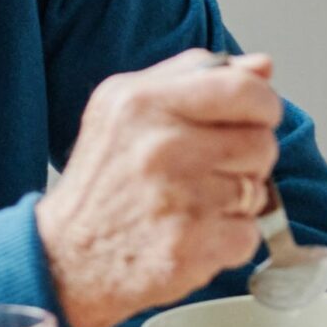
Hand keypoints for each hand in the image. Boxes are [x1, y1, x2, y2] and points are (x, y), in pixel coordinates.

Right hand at [35, 50, 284, 326]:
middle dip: (248, 156)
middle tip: (211, 168)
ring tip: (196, 201)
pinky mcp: (190, 248)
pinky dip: (231, 238)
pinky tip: (195, 234)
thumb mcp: (125, 104)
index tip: (254, 118)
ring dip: (239, 199)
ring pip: (259, 190)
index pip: (246, 90)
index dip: (263, 104)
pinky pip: (249, 235)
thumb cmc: (104, 177)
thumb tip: (263, 66)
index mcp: (143, 103)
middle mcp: (161, 148)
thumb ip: (194, 74)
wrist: (63, 259)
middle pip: (262, 141)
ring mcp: (177, 201)